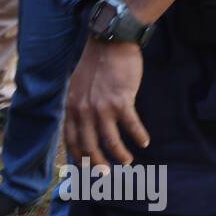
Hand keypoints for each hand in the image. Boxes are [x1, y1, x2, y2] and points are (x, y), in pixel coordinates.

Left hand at [64, 40, 149, 169]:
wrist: (110, 41)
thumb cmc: (96, 64)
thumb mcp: (77, 87)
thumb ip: (78, 106)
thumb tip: (82, 124)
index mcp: (72, 109)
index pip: (72, 142)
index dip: (80, 159)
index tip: (87, 168)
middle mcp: (84, 111)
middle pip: (89, 147)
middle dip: (98, 165)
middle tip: (107, 173)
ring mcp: (102, 107)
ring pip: (110, 142)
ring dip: (120, 155)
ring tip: (127, 161)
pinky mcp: (121, 100)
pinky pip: (131, 126)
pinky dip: (138, 136)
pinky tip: (143, 142)